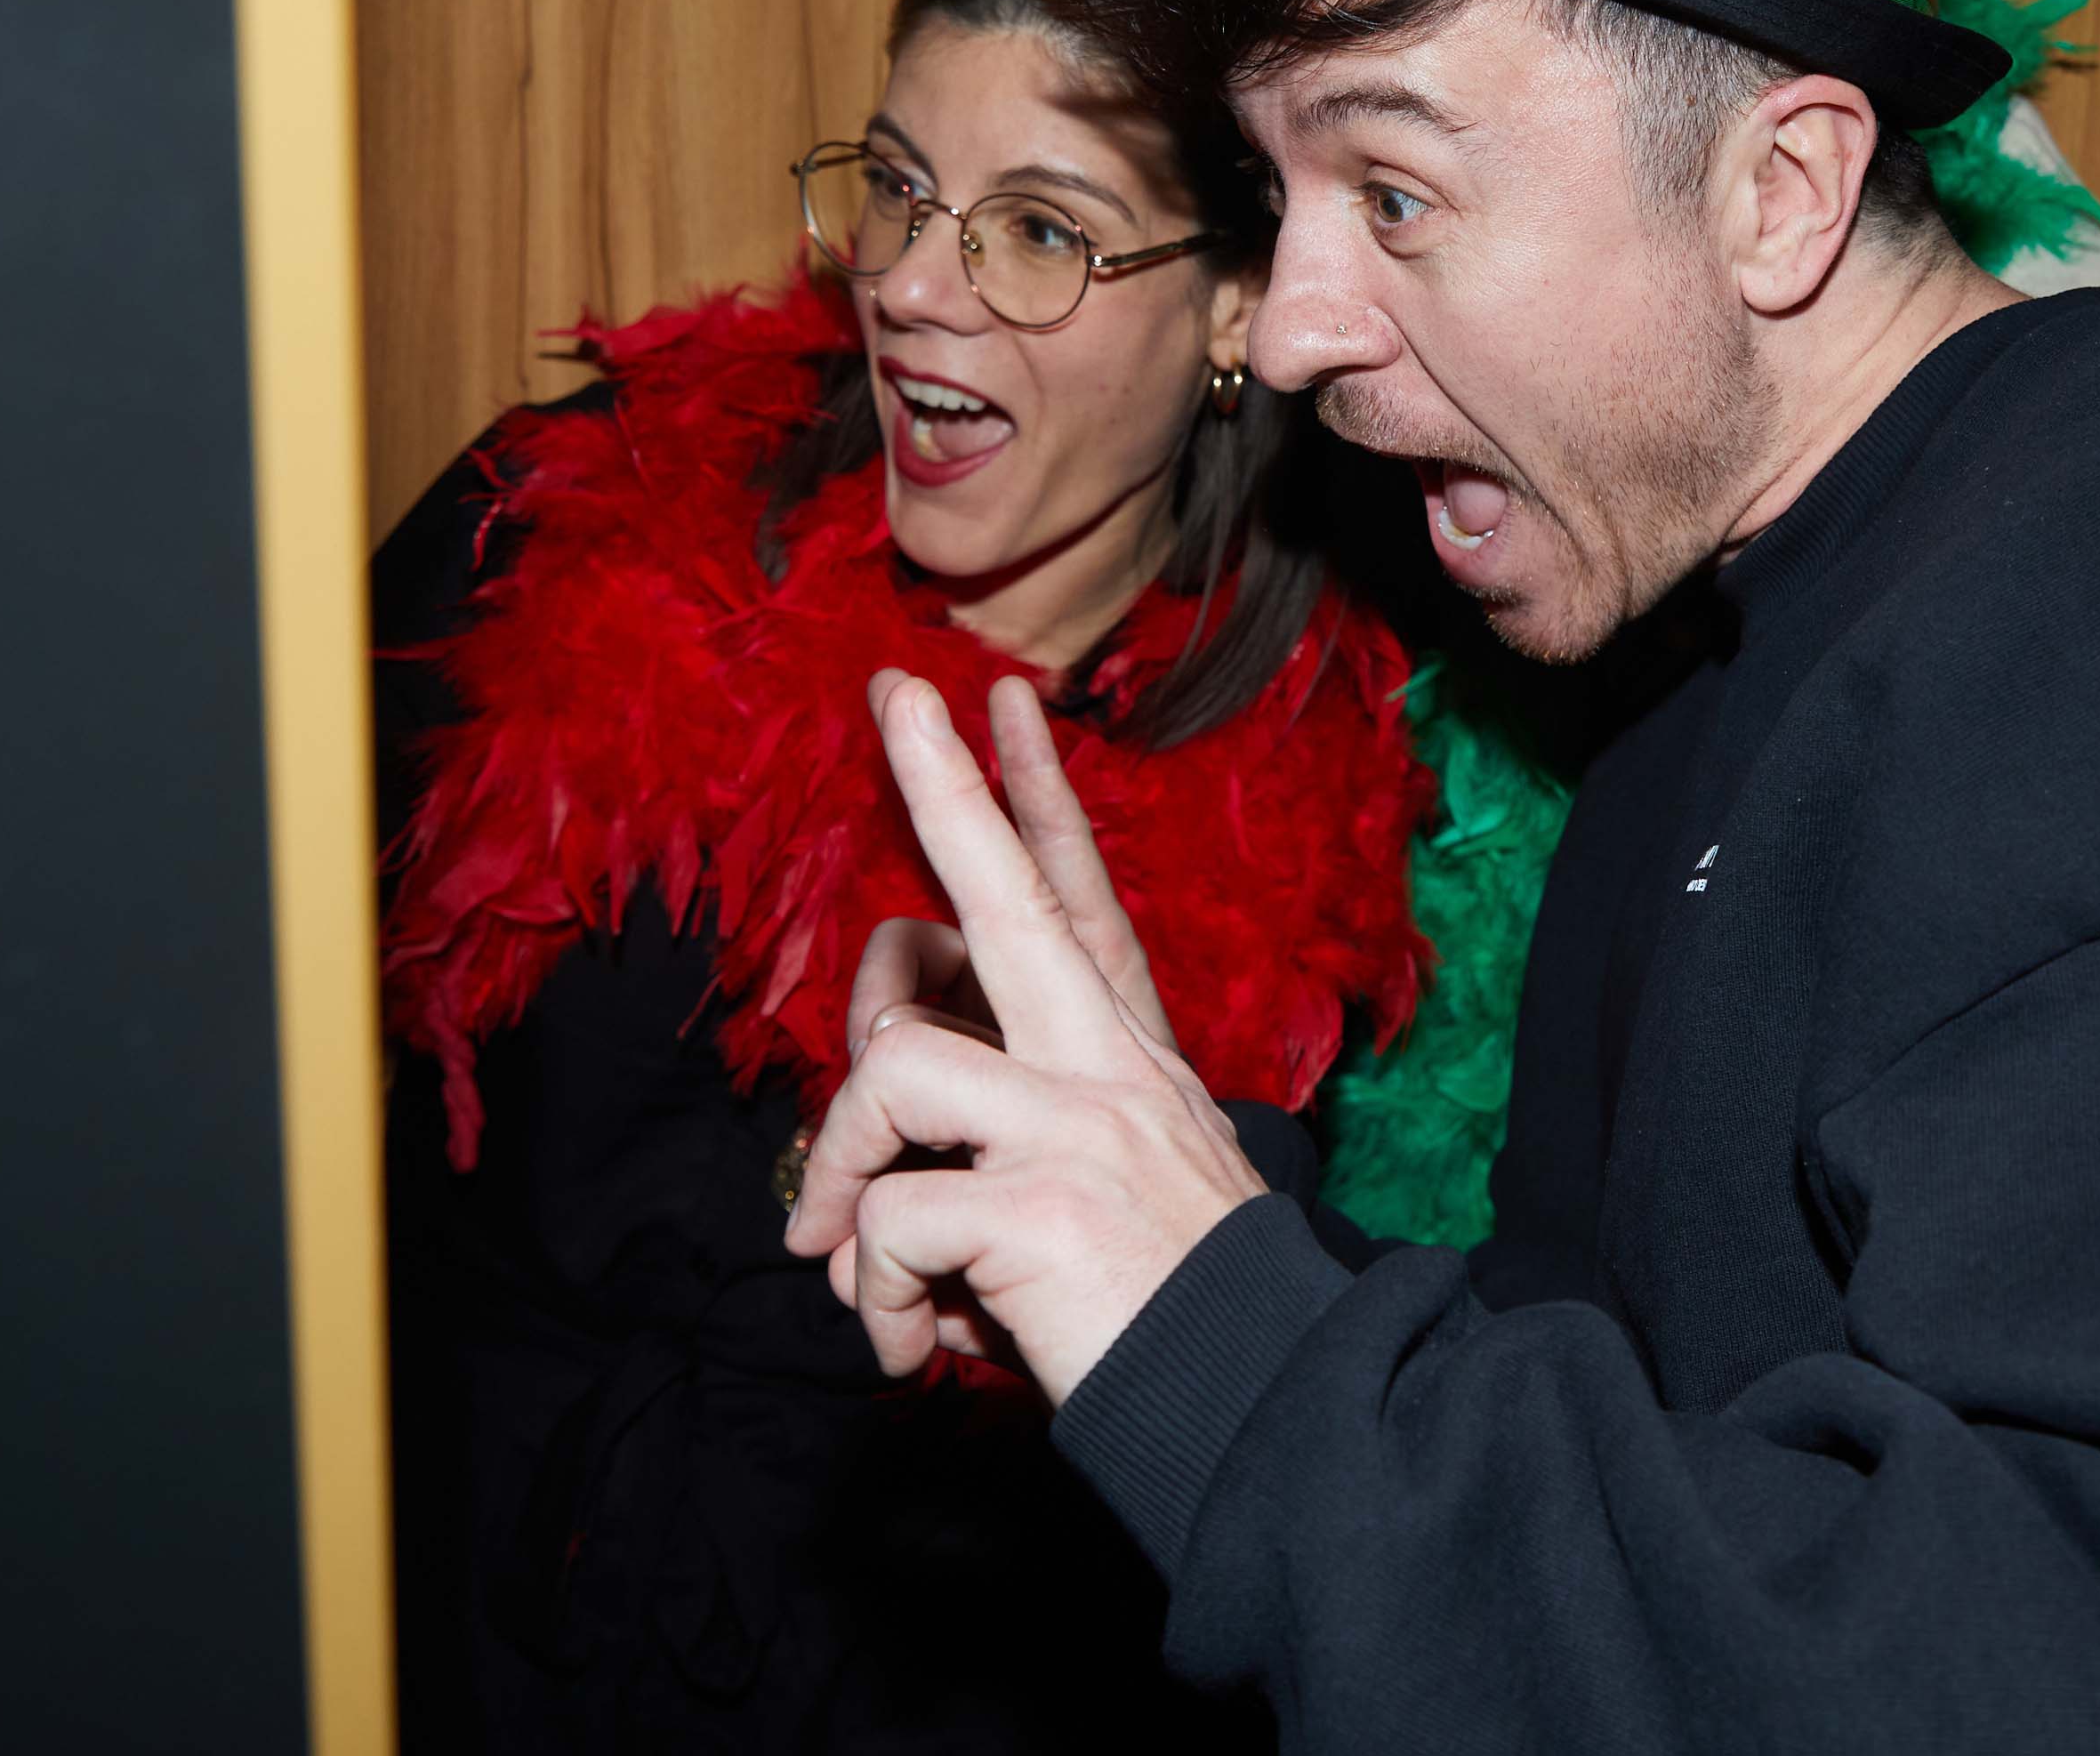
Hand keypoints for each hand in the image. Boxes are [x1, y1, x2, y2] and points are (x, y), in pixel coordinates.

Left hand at [787, 671, 1261, 1402]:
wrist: (1259, 1405)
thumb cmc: (1160, 1319)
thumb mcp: (1080, 1215)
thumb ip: (978, 1175)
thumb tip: (850, 1197)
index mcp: (1124, 1059)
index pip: (1072, 899)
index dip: (1029, 796)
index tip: (993, 703)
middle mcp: (1106, 1066)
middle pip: (1011, 891)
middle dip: (945, 785)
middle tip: (896, 693)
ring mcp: (1074, 1121)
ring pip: (892, 1068)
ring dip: (839, 1176)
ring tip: (848, 1263)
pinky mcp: (1034, 1200)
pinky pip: (884, 1219)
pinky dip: (871, 1296)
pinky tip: (913, 1346)